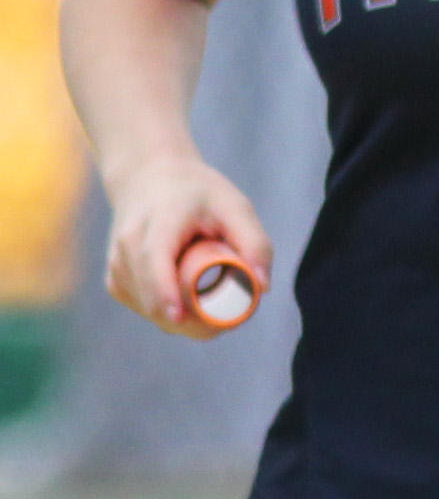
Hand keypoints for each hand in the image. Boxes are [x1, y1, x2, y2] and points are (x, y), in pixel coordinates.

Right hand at [103, 153, 270, 340]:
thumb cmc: (197, 193)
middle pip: (151, 297)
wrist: (148, 177)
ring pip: (152, 311)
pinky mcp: (116, 281)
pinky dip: (172, 314)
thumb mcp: (233, 206)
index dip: (163, 292)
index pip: (152, 262)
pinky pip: (148, 311)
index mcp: (156, 223)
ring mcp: (117, 266)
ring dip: (186, 319)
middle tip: (230, 321)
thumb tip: (262, 289)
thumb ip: (254, 243)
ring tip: (215, 297)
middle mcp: (127, 247)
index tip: (179, 316)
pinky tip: (191, 298)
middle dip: (191, 320)